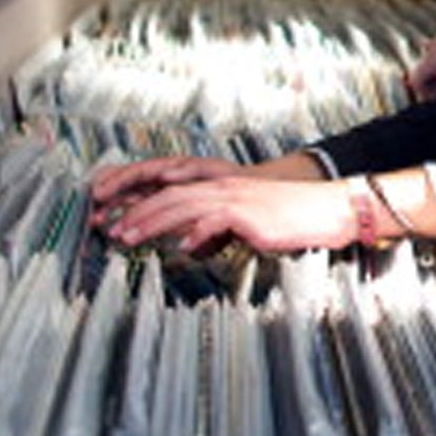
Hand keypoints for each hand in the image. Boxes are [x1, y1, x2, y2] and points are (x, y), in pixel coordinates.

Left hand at [94, 153, 354, 254]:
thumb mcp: (245, 221)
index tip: (118, 220)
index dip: (141, 206)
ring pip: (184, 206)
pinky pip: (218, 220)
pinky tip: (184, 247)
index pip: (172, 193)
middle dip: (136, 213)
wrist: (324, 210)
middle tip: (111, 230)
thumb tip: (189, 243)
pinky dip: (198, 232)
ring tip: (130, 237)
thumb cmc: (288, 218)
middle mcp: (224, 188)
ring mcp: (236, 199)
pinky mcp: (250, 213)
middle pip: (170, 197)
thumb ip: (215, 228)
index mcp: (221, 188)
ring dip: (153, 222)